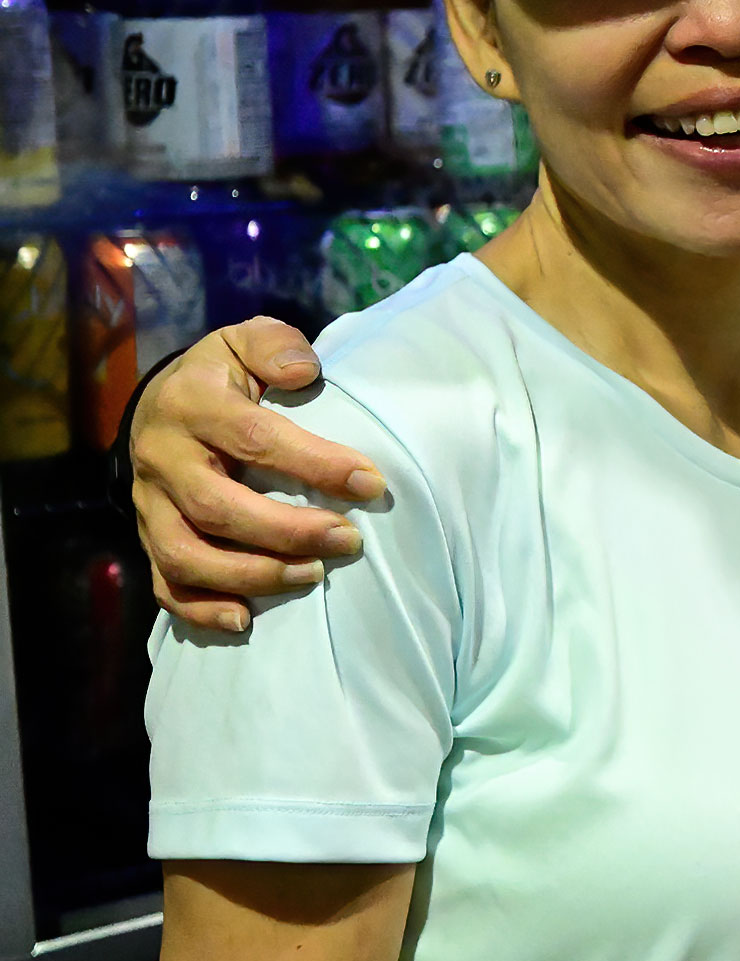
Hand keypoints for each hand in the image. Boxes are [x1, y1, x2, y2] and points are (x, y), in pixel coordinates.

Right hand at [131, 318, 386, 633]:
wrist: (159, 403)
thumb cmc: (222, 376)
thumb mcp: (245, 342)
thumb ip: (276, 346)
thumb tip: (305, 371)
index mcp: (191, 403)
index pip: (255, 438)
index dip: (315, 464)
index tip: (370, 483)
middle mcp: (162, 457)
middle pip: (218, 507)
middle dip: (288, 531)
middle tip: (348, 540)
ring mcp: (150, 504)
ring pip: (187, 554)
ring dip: (251, 574)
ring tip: (312, 575)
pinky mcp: (148, 536)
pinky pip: (165, 584)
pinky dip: (202, 609)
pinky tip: (246, 619)